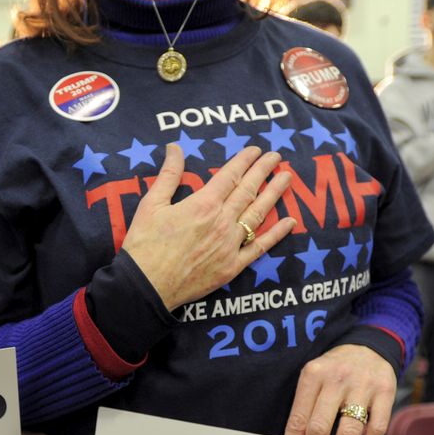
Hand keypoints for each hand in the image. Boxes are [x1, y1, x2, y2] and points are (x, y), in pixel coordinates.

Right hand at [121, 144, 296, 310]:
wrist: (145, 286)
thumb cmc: (144, 245)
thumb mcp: (151, 204)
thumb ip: (168, 175)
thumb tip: (175, 148)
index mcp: (203, 204)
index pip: (230, 175)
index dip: (244, 160)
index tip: (255, 150)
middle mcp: (222, 221)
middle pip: (248, 190)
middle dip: (264, 170)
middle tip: (276, 157)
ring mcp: (230, 245)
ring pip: (258, 214)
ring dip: (274, 194)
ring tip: (287, 178)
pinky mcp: (232, 266)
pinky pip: (259, 248)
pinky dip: (276, 234)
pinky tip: (289, 222)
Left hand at [279, 344, 395, 434]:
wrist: (369, 347)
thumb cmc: (333, 370)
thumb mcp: (313, 378)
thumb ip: (304, 408)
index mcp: (312, 375)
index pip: (297, 421)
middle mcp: (336, 379)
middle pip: (319, 429)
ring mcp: (363, 386)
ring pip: (348, 433)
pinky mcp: (386, 393)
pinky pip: (375, 430)